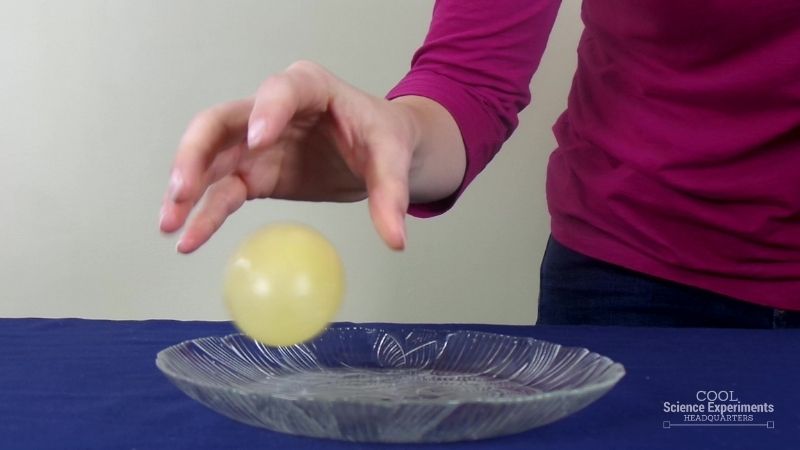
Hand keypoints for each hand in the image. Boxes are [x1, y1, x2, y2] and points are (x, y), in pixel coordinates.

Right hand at [159, 61, 418, 252]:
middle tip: (183, 188)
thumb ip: (390, 195)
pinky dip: (204, 213)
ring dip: (186, 189)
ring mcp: (256, 143)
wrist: (379, 153)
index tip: (257, 140)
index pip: (281, 91)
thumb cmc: (383, 138)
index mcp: (310, 89)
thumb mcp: (393, 159)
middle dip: (196, 153)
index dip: (266, 112)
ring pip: (209, 158)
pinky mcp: (254, 173)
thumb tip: (395, 240)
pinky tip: (188, 237)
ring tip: (169, 223)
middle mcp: (272, 111)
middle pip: (221, 122)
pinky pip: (223, 191)